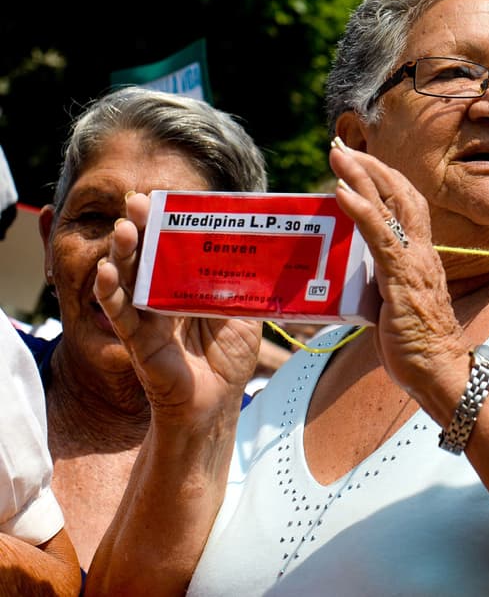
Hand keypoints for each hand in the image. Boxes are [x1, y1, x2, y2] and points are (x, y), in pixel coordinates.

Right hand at [94, 192, 260, 424]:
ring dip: (122, 252)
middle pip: (146, 254)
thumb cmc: (229, 357)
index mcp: (187, 284)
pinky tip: (105, 272)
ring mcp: (147, 316)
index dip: (169, 223)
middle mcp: (163, 295)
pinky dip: (109, 294)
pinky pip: (119, 315)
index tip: (167, 197)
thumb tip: (272, 247)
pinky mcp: (138, 341)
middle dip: (141, 226)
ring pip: (128, 278)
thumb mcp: (247, 312)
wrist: (217, 403)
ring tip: (122, 228)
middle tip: (138, 201)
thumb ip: (250, 283)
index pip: (175, 245)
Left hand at [328, 142, 467, 392]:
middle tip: (340, 146)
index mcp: (419, 255)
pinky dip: (361, 209)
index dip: (382, 179)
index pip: (405, 204)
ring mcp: (413, 261)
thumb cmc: (419, 346)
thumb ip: (382, 285)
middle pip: (399, 193)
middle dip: (369, 166)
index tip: (357, 161)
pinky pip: (381, 235)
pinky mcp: (402, 277)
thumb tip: (358, 281)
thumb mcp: (397, 306)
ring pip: (391, 205)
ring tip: (339, 155)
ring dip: (362, 176)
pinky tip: (343, 191)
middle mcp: (421, 250)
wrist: (441, 370)